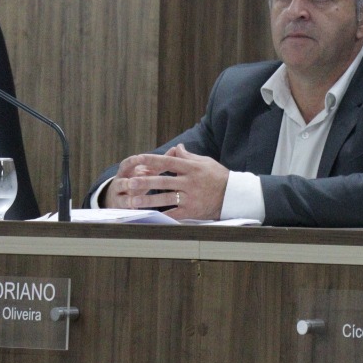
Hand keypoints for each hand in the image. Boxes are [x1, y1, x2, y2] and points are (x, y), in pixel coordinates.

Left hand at [103, 145, 228, 219]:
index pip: (169, 161)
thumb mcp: (205, 162)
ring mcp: (191, 197)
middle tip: (129, 182)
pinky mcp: (192, 211)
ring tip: (132, 201)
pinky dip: (161, 215)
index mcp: (192, 168)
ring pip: (165, 198)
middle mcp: (190, 182)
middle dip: (145, 182)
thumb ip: (188, 156)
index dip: (153, 159)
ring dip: (147, 200)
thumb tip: (176, 147)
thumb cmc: (218, 176)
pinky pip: (174, 214)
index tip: (139, 158)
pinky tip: (148, 216)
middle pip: (164, 181)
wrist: (233, 195)